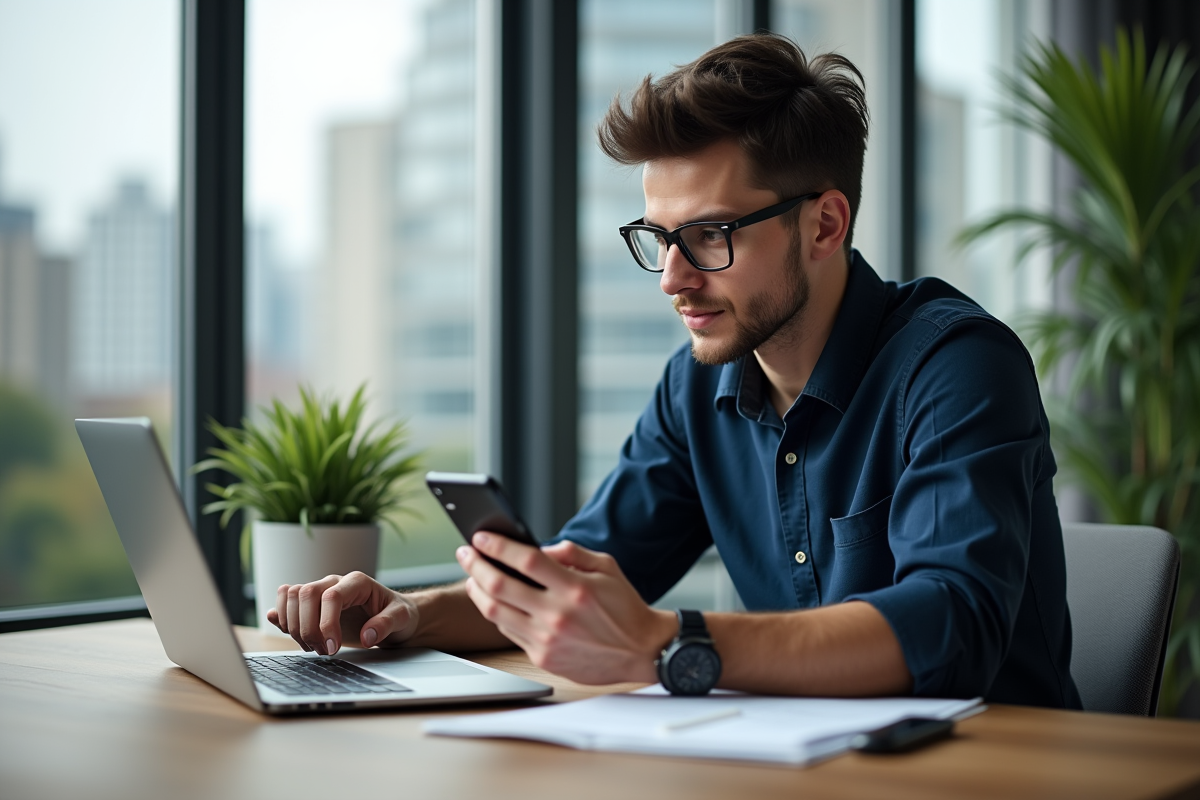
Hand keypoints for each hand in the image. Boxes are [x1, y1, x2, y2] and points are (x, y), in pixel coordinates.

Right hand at [266, 572, 418, 655]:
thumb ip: (386, 624)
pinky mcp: (311, 605)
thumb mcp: (402, 618)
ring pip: (291, 596)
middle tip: (324, 651)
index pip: (330, 596)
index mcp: (357, 582)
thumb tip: (366, 636)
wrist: (394, 616)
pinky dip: (282, 617)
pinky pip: (286, 602)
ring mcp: (321, 591)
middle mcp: (335, 582)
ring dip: (295, 626)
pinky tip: (287, 631)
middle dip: (308, 627)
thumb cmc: (397, 614)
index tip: (332, 648)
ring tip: (314, 647)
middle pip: (305, 594)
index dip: (326, 624)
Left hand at [457, 534, 676, 684]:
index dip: (498, 546)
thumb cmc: (624, 607)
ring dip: (477, 591)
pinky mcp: (544, 657)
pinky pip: (508, 631)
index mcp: (575, 588)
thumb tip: (537, 547)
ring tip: (472, 576)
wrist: (641, 651)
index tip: (480, 537)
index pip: (525, 560)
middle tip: (465, 553)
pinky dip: (496, 612)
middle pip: (500, 586)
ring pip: (496, 612)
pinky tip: (492, 600)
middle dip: (475, 565)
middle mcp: (558, 615)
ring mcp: (548, 639)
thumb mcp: (607, 567)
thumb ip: (571, 552)